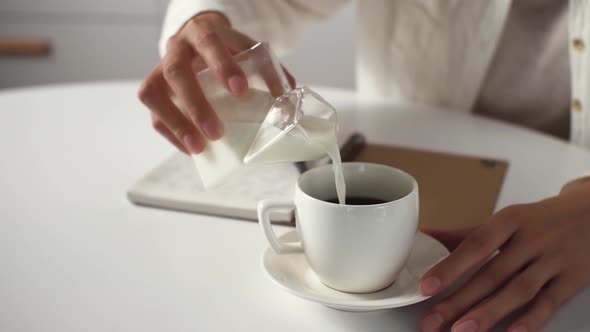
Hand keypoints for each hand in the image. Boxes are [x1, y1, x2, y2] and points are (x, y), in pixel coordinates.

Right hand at [138, 12, 293, 153]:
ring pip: (154, 95)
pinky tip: (192, 150)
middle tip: (216, 132)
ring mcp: (159, 70)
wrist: (198, 41)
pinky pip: (154, 116)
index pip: (209, 44)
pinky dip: (172, 135)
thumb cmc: (226, 50)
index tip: (241, 90)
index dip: (222, 66)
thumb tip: (286, 98)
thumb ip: (268, 70)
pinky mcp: (153, 92)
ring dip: (177, 124)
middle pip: (177, 73)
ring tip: (199, 147)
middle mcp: (176, 49)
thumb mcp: (248, 50)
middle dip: (196, 104)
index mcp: (202, 33)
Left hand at [419, 183, 589, 331]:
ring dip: (488, 312)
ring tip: (462, 330)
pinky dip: (530, 319)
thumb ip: (467, 233)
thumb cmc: (541, 220)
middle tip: (433, 320)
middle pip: (491, 274)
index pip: (475, 245)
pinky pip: (549, 302)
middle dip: (458, 300)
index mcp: (509, 221)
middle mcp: (531, 240)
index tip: (426, 287)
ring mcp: (553, 260)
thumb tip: (426, 235)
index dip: (449, 267)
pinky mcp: (571, 279)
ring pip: (518, 290)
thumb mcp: (507, 219)